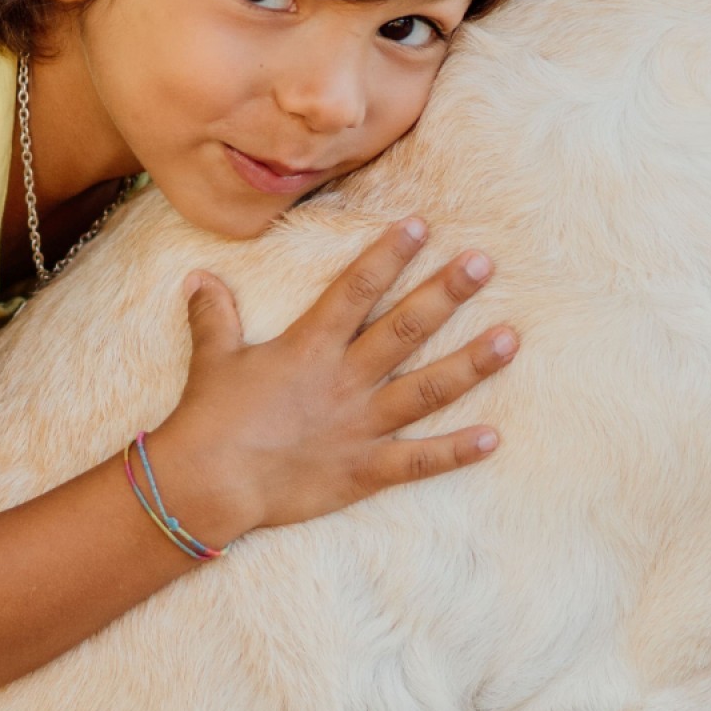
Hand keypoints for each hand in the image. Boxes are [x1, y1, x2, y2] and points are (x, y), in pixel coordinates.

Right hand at [149, 219, 516, 545]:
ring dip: (471, 364)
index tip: (422, 226)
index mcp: (309, 348)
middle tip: (485, 264)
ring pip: (426, 390)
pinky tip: (493, 437)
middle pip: (404, 330)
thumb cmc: (208, 420)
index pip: (357, 290)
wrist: (207, 484)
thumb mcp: (213, 360)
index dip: (390, 255)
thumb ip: (214, 316)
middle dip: (446, 294)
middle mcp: (343, 381)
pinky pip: (418, 461)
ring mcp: (359, 426)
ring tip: (511, 338)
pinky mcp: (363, 470)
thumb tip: (199, 279)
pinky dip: (456, 451)